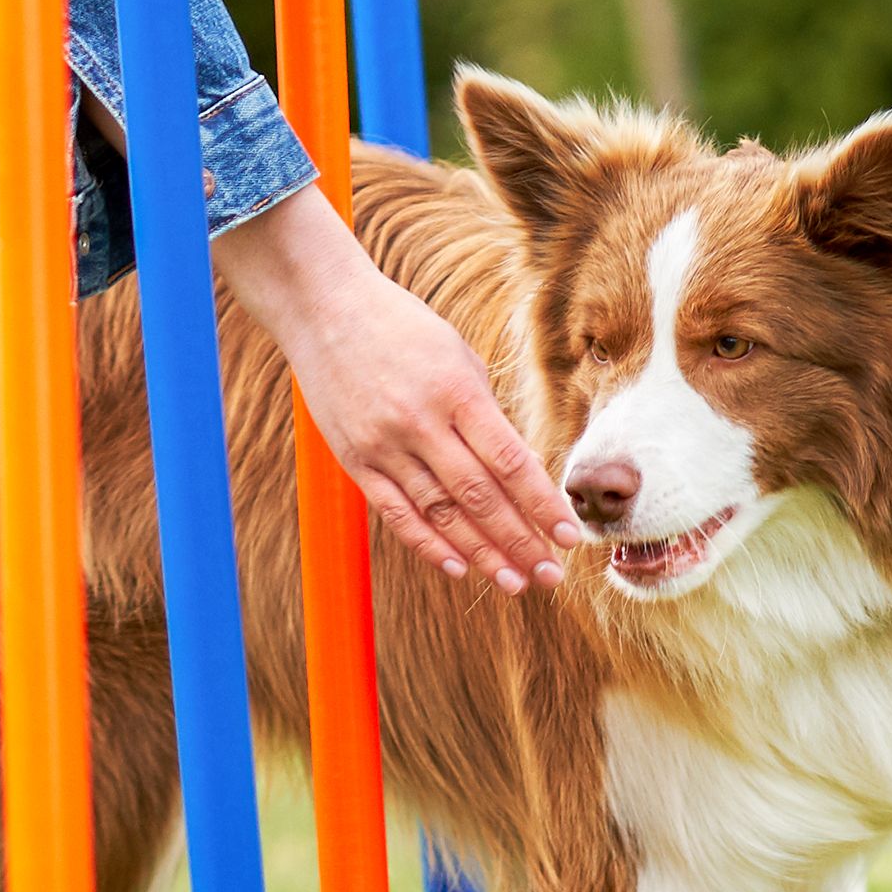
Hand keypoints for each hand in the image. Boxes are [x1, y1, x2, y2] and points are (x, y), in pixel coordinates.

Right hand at [212, 183, 578, 588]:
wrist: (323, 307)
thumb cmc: (402, 327)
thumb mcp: (456, 356)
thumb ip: (486, 413)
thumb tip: (522, 471)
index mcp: (455, 390)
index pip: (510, 461)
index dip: (542, 503)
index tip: (569, 535)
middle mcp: (420, 421)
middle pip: (480, 496)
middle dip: (520, 541)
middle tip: (551, 576)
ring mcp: (383, 443)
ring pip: (440, 513)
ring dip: (482, 554)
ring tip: (513, 583)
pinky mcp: (354, 458)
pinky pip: (395, 512)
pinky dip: (427, 544)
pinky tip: (459, 567)